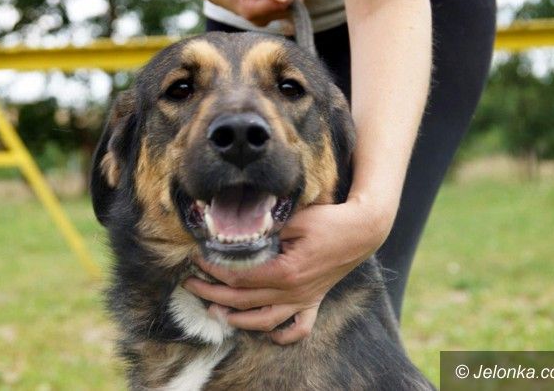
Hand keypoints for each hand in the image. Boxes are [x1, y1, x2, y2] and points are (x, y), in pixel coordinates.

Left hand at [183, 195, 394, 343]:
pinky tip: (266, 333)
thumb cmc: (330, 220)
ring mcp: (303, 300)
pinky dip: (282, 335)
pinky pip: (298, 329)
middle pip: (243, 300)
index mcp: (284, 271)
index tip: (197, 258)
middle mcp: (292, 292)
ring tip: (213, 311)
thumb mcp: (296, 218)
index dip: (213, 269)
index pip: (239, 276)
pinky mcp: (313, 301)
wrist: (363, 231)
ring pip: (264, 320)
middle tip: (190, 284)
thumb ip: (267, 227)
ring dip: (235, 319)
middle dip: (212, 293)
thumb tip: (239, 231)